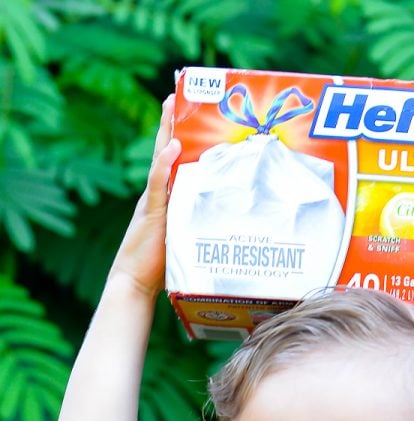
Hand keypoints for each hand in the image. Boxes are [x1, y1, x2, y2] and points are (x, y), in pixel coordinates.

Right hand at [109, 94, 181, 298]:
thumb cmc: (161, 265)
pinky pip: (158, 184)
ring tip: (172, 105)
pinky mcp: (151, 212)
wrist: (135, 282)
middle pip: (164, 151)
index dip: (177, 136)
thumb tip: (225, 220)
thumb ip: (197, 223)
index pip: (172, 161)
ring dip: (166, 131)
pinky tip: (172, 147)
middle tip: (177, 93)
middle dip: (171, 122)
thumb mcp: (185, 238)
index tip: (185, 111)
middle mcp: (158, 193)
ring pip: (160, 159)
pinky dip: (164, 164)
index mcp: (166, 197)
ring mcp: (153, 200)